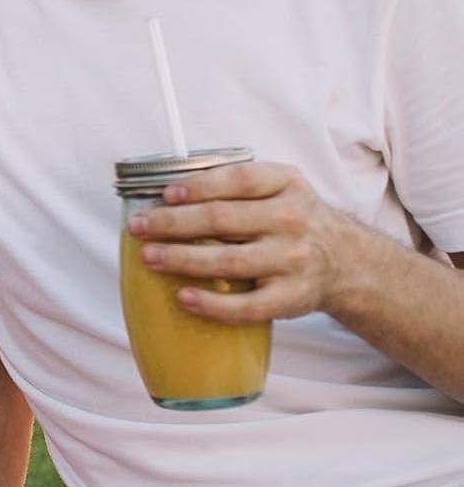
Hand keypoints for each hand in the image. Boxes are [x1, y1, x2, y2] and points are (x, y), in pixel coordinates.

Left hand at [125, 159, 363, 323]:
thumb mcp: (281, 188)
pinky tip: (183, 297)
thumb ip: (237, 185)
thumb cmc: (295, 220)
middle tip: (138, 227)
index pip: (238, 180)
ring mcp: (293, 260)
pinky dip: (211, 303)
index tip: (165, 195)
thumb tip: (168, 192)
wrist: (348, 261)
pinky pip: (246, 306)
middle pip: (222, 220)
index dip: (198, 186)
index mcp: (287, 185)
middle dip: (172, 223)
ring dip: (181, 259)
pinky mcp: (291, 297)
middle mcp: (292, 220)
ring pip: (229, 261)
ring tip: (149, 257)